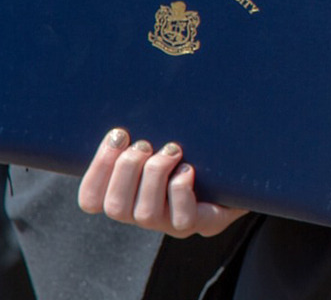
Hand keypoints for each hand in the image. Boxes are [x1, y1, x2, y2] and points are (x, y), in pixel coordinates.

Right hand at [77, 128, 246, 238]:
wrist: (240, 166)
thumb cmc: (192, 144)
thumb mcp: (161, 134)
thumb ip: (139, 129)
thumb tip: (118, 108)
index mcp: (126, 194)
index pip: (91, 199)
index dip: (98, 169)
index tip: (118, 135)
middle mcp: (143, 215)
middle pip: (115, 206)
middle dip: (127, 168)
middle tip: (145, 144)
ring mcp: (171, 224)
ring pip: (145, 213)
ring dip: (155, 174)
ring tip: (172, 150)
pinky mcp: (201, 224)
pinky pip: (182, 218)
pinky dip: (181, 189)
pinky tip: (189, 169)